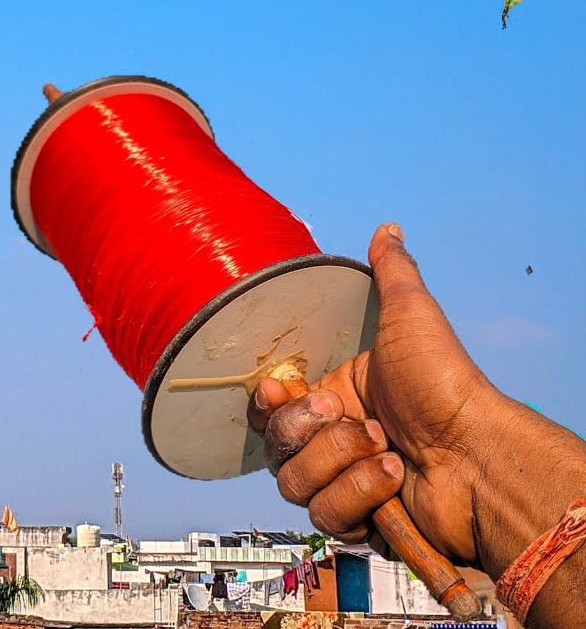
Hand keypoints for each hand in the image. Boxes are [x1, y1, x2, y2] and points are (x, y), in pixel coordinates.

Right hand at [248, 223, 498, 563]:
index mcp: (334, 397)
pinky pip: (326, 515)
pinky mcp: (360, 519)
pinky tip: (394, 479)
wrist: (480, 455)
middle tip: (353, 418)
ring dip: (340, 463)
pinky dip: (358, 496)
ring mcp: (345, 482)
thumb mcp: (412, 317)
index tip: (282, 389)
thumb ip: (393, 273)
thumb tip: (389, 229)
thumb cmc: (445, 385)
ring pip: (295, 484)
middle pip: (276, 447)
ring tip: (386, 450)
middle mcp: (334, 440)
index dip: (268, 404)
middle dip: (309, 432)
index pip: (268, 408)